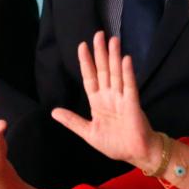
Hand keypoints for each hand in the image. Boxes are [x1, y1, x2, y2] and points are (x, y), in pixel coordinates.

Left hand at [52, 32, 157, 167]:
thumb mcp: (88, 132)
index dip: (86, 62)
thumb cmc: (115, 143)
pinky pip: (129, 85)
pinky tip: (125, 59)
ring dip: (114, 57)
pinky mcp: (133, 103)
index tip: (82, 46)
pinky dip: (127, 73)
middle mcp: (109, 96)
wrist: (135, 154)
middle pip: (103, 70)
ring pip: (116, 73)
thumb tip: (53, 112)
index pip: (90, 77)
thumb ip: (72, 121)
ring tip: (112, 40)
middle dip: (101, 52)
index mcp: (98, 102)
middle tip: (99, 34)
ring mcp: (122, 98)